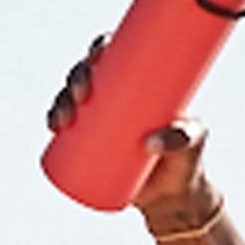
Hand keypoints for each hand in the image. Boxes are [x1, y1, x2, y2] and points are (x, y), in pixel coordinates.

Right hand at [45, 33, 219, 231]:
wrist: (175, 196)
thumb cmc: (187, 162)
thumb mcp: (192, 145)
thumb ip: (182, 140)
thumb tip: (149, 144)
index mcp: (140, 84)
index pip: (116, 56)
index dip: (100, 48)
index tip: (98, 55)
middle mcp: (117, 97)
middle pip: (89, 75)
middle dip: (77, 77)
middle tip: (83, 94)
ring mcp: (103, 120)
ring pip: (74, 99)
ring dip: (61, 100)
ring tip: (67, 117)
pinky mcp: (94, 145)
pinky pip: (68, 128)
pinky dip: (56, 122)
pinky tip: (52, 124)